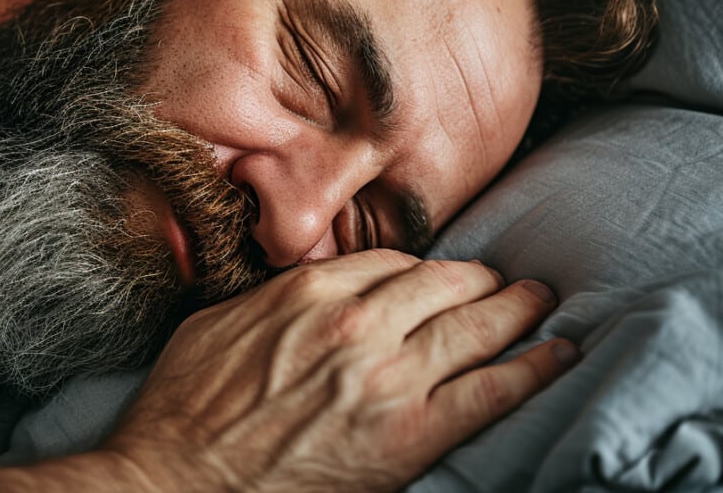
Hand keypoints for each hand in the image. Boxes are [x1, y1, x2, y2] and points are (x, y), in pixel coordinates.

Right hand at [102, 250, 574, 492]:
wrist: (179, 475)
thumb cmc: (187, 403)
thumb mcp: (219, 321)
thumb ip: (276, 298)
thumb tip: (309, 293)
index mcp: (309, 292)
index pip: (392, 262)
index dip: (425, 269)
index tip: (440, 277)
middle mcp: (356, 324)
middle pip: (445, 285)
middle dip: (484, 279)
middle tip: (509, 280)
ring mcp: (387, 378)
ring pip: (475, 328)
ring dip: (518, 311)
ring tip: (541, 303)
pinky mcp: (409, 435)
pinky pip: (490, 392)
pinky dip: (531, 370)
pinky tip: (556, 356)